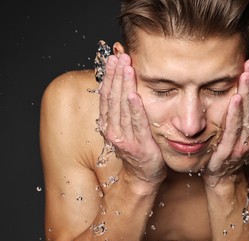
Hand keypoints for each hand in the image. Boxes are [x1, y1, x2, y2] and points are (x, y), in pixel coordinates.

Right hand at [98, 54, 166, 192]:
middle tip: (120, 55)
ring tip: (126, 66)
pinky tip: (134, 94)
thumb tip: (121, 86)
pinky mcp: (140, 144)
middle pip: (112, 97)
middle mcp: (112, 130)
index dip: (108, 76)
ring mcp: (125, 138)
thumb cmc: (136, 149)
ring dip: (124, 84)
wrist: (143, 176)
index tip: (112, 58)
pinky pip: (137, 123)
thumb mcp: (124, 128)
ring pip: (122, 106)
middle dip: (116, 74)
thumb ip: (121, 110)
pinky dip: (134, 108)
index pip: (106, 95)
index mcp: (108, 124)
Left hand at [203, 59, 248, 186]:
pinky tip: (236, 98)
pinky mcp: (230, 151)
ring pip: (248, 115)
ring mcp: (244, 145)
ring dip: (247, 94)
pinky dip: (235, 114)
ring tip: (245, 75)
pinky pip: (233, 130)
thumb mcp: (245, 127)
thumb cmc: (231, 149)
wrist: (221, 176)